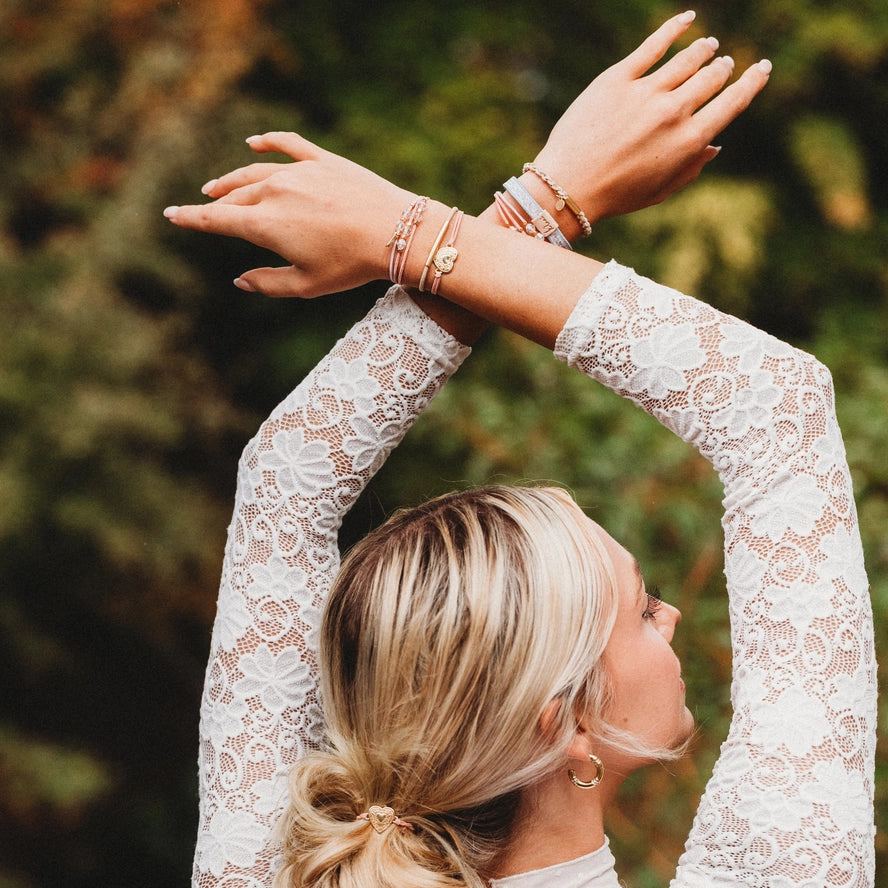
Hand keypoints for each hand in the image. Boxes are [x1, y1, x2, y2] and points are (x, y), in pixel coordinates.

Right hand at [164, 133, 413, 297]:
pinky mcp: (322, 160)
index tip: (170, 215)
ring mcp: (298, 172)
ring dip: (232, 180)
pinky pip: (287, 145)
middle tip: (204, 208)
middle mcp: (274, 192)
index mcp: (265, 225)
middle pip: (235, 198)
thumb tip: (239, 280)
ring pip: (254, 173)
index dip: (190, 218)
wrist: (396, 232)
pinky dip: (267, 143)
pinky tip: (253, 143)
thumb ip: (268, 283)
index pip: (216, 220)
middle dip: (215, 204)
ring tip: (218, 186)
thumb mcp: (307, 285)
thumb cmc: (351, 265)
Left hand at [529, 11, 771, 227]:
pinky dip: (674, 28)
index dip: (751, 82)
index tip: (761, 68)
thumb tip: (715, 144)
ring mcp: (645, 92)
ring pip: (687, 58)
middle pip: (711, 77)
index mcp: (689, 142)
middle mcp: (673, 113)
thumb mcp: (660, 191)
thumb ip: (691, 168)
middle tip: (724, 64)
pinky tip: (687, 19)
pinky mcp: (617, 78)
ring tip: (708, 46)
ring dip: (703, 49)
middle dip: (722, 68)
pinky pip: (653, 45)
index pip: (732, 102)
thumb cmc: (615, 196)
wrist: (567, 187)